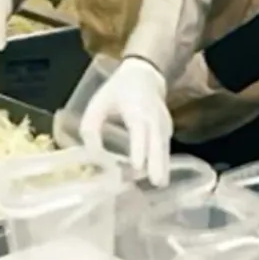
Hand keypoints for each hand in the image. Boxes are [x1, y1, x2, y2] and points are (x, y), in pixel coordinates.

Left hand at [79, 57, 172, 185]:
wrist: (145, 75)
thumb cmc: (118, 91)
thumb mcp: (98, 104)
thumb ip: (91, 129)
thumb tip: (93, 155)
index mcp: (136, 108)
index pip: (139, 129)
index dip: (139, 147)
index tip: (137, 166)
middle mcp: (153, 117)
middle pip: (157, 141)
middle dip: (157, 162)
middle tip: (157, 183)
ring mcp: (163, 123)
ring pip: (164, 146)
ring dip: (162, 165)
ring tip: (160, 184)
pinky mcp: (167, 129)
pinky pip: (165, 146)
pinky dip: (162, 160)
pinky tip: (159, 175)